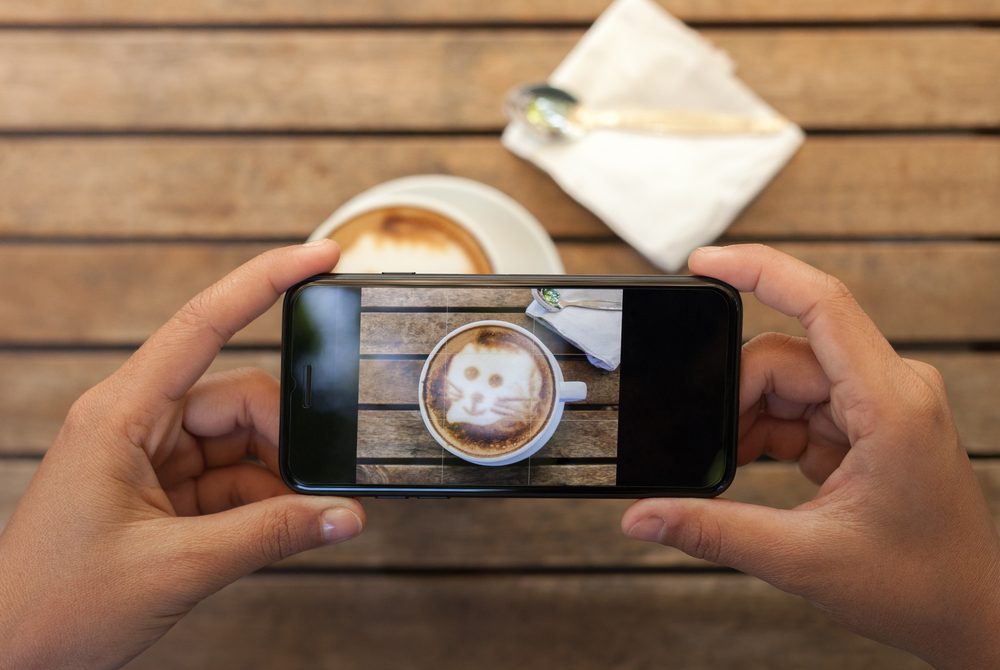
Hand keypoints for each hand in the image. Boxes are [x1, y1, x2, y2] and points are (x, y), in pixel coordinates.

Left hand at [0, 241, 364, 669]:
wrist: (10, 658)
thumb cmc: (54, 606)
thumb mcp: (178, 567)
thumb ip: (271, 534)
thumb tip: (342, 515)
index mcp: (120, 415)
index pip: (203, 325)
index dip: (264, 282)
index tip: (317, 257)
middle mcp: (135, 424)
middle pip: (238, 398)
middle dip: (285, 438)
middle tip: (321, 483)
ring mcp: (149, 458)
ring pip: (239, 441)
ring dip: (276, 478)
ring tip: (299, 519)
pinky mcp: (161, 491)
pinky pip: (230, 478)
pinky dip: (261, 502)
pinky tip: (280, 529)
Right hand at [621, 244, 999, 667]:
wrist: (972, 613)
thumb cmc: (920, 584)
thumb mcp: (804, 559)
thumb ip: (714, 531)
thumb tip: (643, 516)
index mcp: (890, 403)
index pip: (822, 303)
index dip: (760, 270)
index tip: (703, 262)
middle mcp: (889, 389)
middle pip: (784, 355)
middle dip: (733, 397)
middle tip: (706, 452)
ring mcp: (878, 404)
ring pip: (784, 382)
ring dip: (746, 422)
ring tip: (730, 475)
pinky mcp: (865, 424)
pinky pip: (797, 407)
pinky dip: (762, 435)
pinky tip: (747, 471)